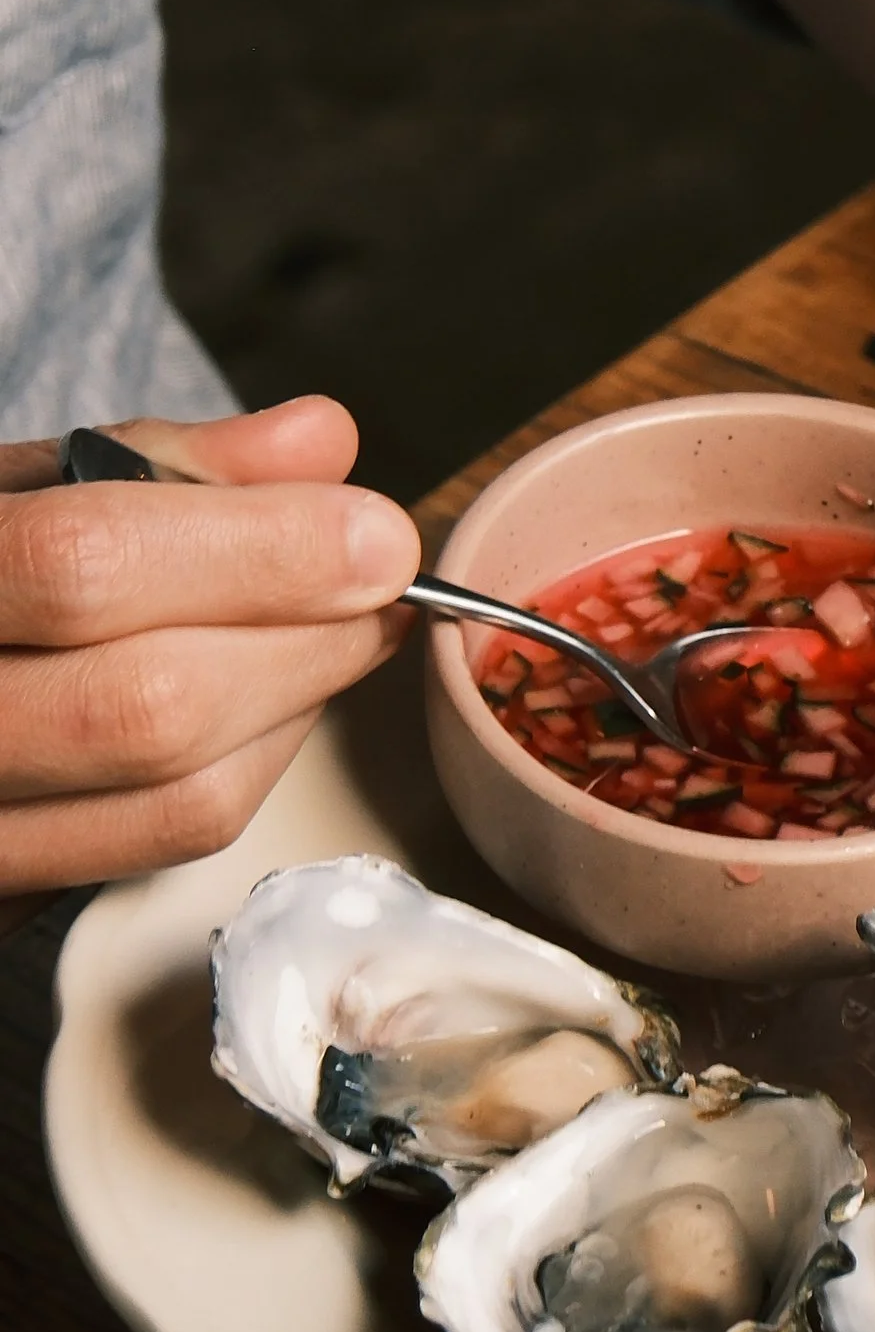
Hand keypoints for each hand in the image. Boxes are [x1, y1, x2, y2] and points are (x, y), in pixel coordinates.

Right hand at [0, 396, 416, 893]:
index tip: (377, 537)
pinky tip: (267, 709)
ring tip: (332, 638)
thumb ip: (167, 459)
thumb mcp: (24, 486)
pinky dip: (251, 773)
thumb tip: (318, 443)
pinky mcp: (16, 887)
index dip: (260, 554)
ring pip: (181, 799)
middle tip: (380, 592)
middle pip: (152, 705)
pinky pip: (169, 849)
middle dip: (307, 644)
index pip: (91, 568)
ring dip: (296, 713)